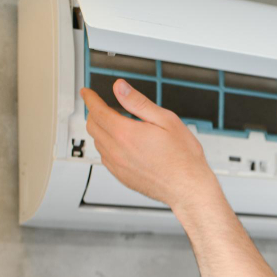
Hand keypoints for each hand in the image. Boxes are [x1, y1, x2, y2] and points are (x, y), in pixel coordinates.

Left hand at [80, 79, 222, 213]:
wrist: (188, 188)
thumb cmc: (183, 158)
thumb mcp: (166, 120)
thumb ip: (139, 103)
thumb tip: (120, 88)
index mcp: (126, 133)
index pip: (97, 110)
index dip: (90, 98)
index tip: (87, 93)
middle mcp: (117, 150)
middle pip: (93, 126)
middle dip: (95, 113)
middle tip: (103, 107)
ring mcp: (117, 165)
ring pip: (98, 142)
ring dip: (102, 130)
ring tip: (117, 126)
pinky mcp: (121, 176)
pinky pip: (105, 157)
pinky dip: (107, 146)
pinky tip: (122, 145)